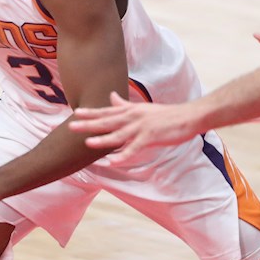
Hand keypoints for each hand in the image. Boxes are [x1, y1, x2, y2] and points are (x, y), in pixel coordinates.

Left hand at [70, 92, 204, 164]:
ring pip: (118, 135)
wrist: (188, 117)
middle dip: (89, 125)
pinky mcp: (150, 138)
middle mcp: (133, 117)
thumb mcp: (142, 108)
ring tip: (87, 143)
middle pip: (107, 121)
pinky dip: (123, 156)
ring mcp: (141, 128)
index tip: (75, 113)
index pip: (107, 111)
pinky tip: (112, 162)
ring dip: (102, 140)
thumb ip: (125, 104)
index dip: (91, 113)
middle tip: (71, 127)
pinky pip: (134, 149)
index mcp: (131, 111)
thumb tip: (112, 96)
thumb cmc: (166, 114)